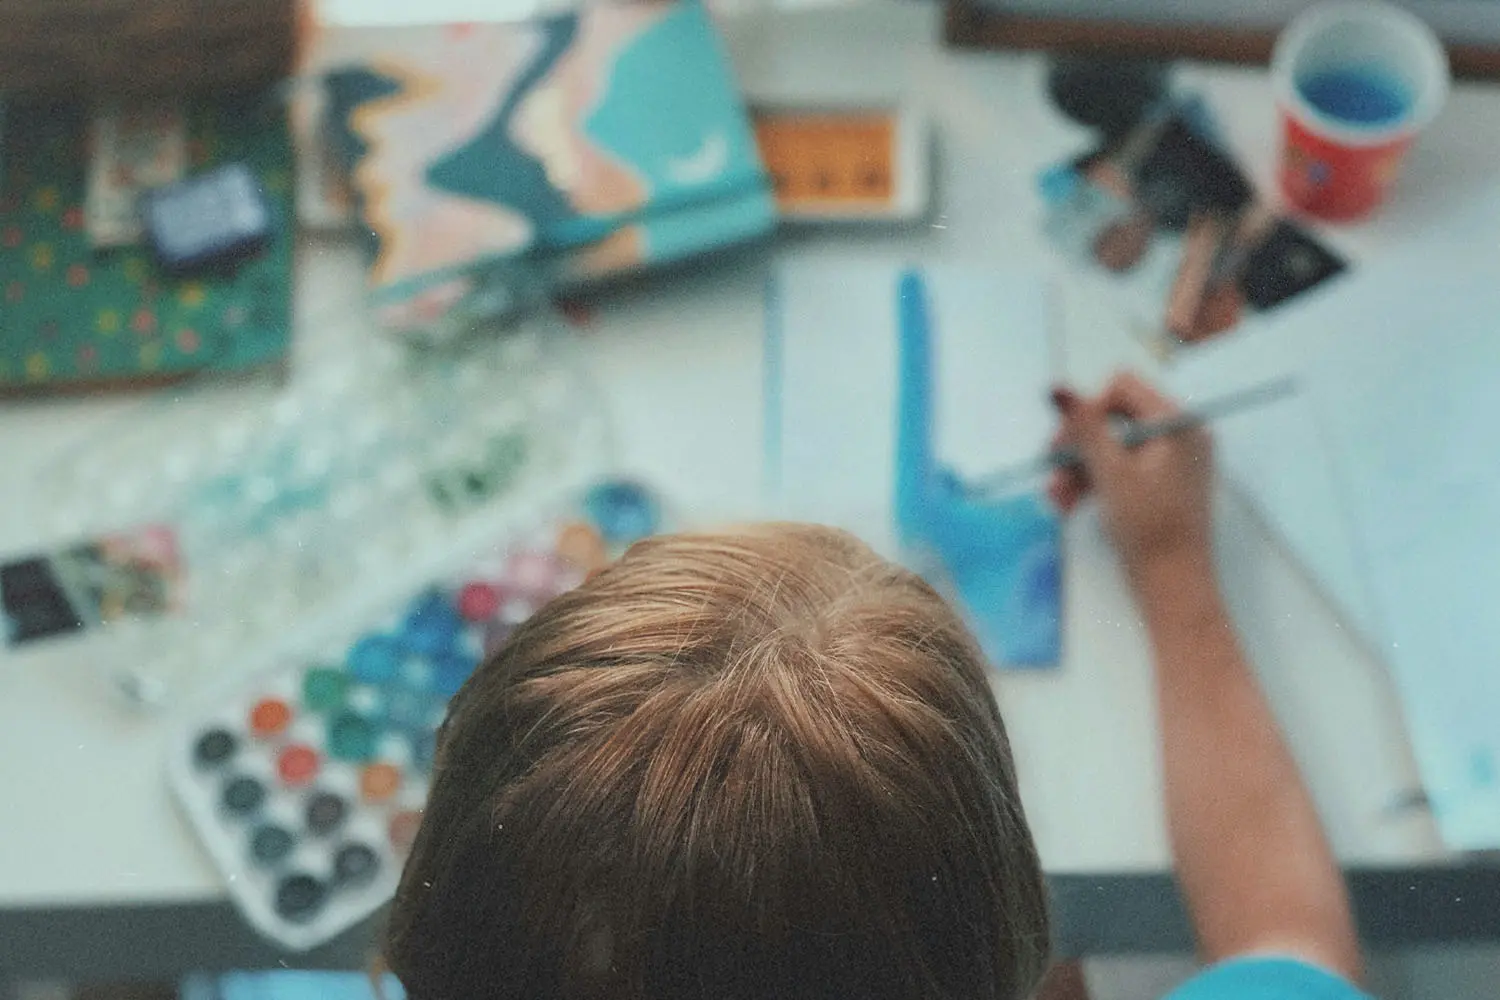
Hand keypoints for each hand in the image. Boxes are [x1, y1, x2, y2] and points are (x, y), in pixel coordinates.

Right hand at [1047, 373, 1213, 585]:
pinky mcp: (1162, 482)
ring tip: (1058, 499)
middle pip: (1113, 418)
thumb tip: (1058, 389)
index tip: (1065, 445)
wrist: (1175, 586)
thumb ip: (1084, 428)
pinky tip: (1070, 504)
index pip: (1121, 388)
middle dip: (1078, 447)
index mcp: (1177, 424)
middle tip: (1053, 473)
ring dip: (1079, 469)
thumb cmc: (1151, 531)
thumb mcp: (1111, 474)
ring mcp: (1172, 459)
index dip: (1088, 413)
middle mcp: (1179, 435)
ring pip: (1111, 446)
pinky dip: (1095, 482)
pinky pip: (1122, 467)